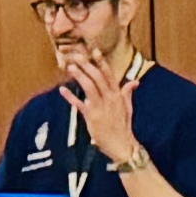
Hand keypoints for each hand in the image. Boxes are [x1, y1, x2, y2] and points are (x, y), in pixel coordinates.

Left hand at [60, 48, 135, 165]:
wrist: (122, 145)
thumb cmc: (124, 127)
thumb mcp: (128, 108)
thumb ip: (128, 93)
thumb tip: (134, 81)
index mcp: (117, 95)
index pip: (109, 75)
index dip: (101, 62)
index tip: (94, 51)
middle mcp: (109, 99)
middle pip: (97, 78)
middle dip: (87, 65)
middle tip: (76, 56)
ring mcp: (100, 108)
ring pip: (89, 88)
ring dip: (79, 76)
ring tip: (70, 67)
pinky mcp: (92, 118)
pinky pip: (79, 105)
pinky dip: (70, 97)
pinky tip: (62, 90)